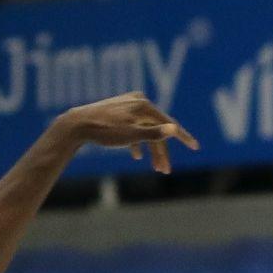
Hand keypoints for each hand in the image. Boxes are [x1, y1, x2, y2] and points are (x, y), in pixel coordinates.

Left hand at [56, 93, 198, 174]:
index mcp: (144, 105)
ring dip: (150, 149)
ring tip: (154, 168)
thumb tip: (173, 130)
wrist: (76, 125)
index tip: (195, 147)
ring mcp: (128, 106)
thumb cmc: (103, 131)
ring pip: (145, 130)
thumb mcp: (130, 135)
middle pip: (157, 129)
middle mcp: (138, 101)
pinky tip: (136, 155)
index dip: (183, 137)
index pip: (169, 124)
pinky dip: (137, 142)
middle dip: (162, 151)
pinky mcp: (118, 112)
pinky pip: (134, 128)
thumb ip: (152, 133)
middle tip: (165, 171)